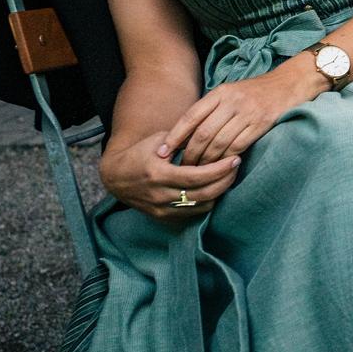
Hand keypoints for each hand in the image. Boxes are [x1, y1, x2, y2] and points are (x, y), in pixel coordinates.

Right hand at [100, 135, 239, 218]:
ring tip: (228, 176)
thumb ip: (184, 138)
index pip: (197, 176)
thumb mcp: (159, 140)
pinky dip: (207, 201)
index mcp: (158, 174)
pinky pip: (193, 214)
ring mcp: (161, 209)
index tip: (235, 159)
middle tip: (236, 166)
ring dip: (219, 192)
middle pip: (203, 194)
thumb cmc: (140, 153)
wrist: (116, 177)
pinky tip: (214, 188)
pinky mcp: (163, 218)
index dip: (219, 169)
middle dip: (225, 181)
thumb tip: (212, 133)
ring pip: (201, 206)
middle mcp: (160, 195)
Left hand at [166, 59, 323, 165]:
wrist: (290, 84)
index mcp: (221, 92)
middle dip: (190, 155)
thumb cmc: (257, 91)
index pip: (191, 116)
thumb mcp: (232, 92)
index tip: (162, 153)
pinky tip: (220, 168)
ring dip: (206, 162)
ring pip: (219, 143)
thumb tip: (186, 135)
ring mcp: (248, 113)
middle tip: (181, 169)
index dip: (175, 136)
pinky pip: (238, 147)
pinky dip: (226, 160)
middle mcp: (232, 101)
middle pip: (203, 133)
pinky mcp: (262, 124)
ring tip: (198, 173)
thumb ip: (212, 109)